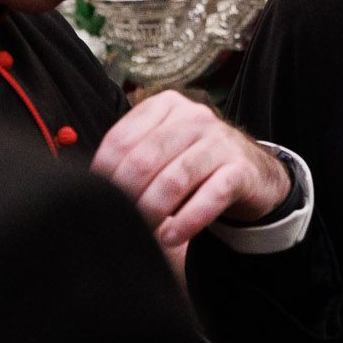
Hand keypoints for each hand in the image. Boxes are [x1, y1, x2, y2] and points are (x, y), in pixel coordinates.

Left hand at [90, 90, 290, 250]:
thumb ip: (132, 154)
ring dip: (153, 211)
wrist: (253, 173)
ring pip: (174, 179)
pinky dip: (187, 221)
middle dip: (126, 196)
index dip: (103, 175)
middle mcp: (194, 117)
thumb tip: (89, 185)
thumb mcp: (163, 146)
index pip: (121, 139)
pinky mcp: (241, 169)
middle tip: (119, 221)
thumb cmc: (194, 162)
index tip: (97, 200)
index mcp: (166, 105)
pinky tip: (171, 237)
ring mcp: (220, 141)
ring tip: (144, 232)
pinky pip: (209, 197)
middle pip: (144, 160)